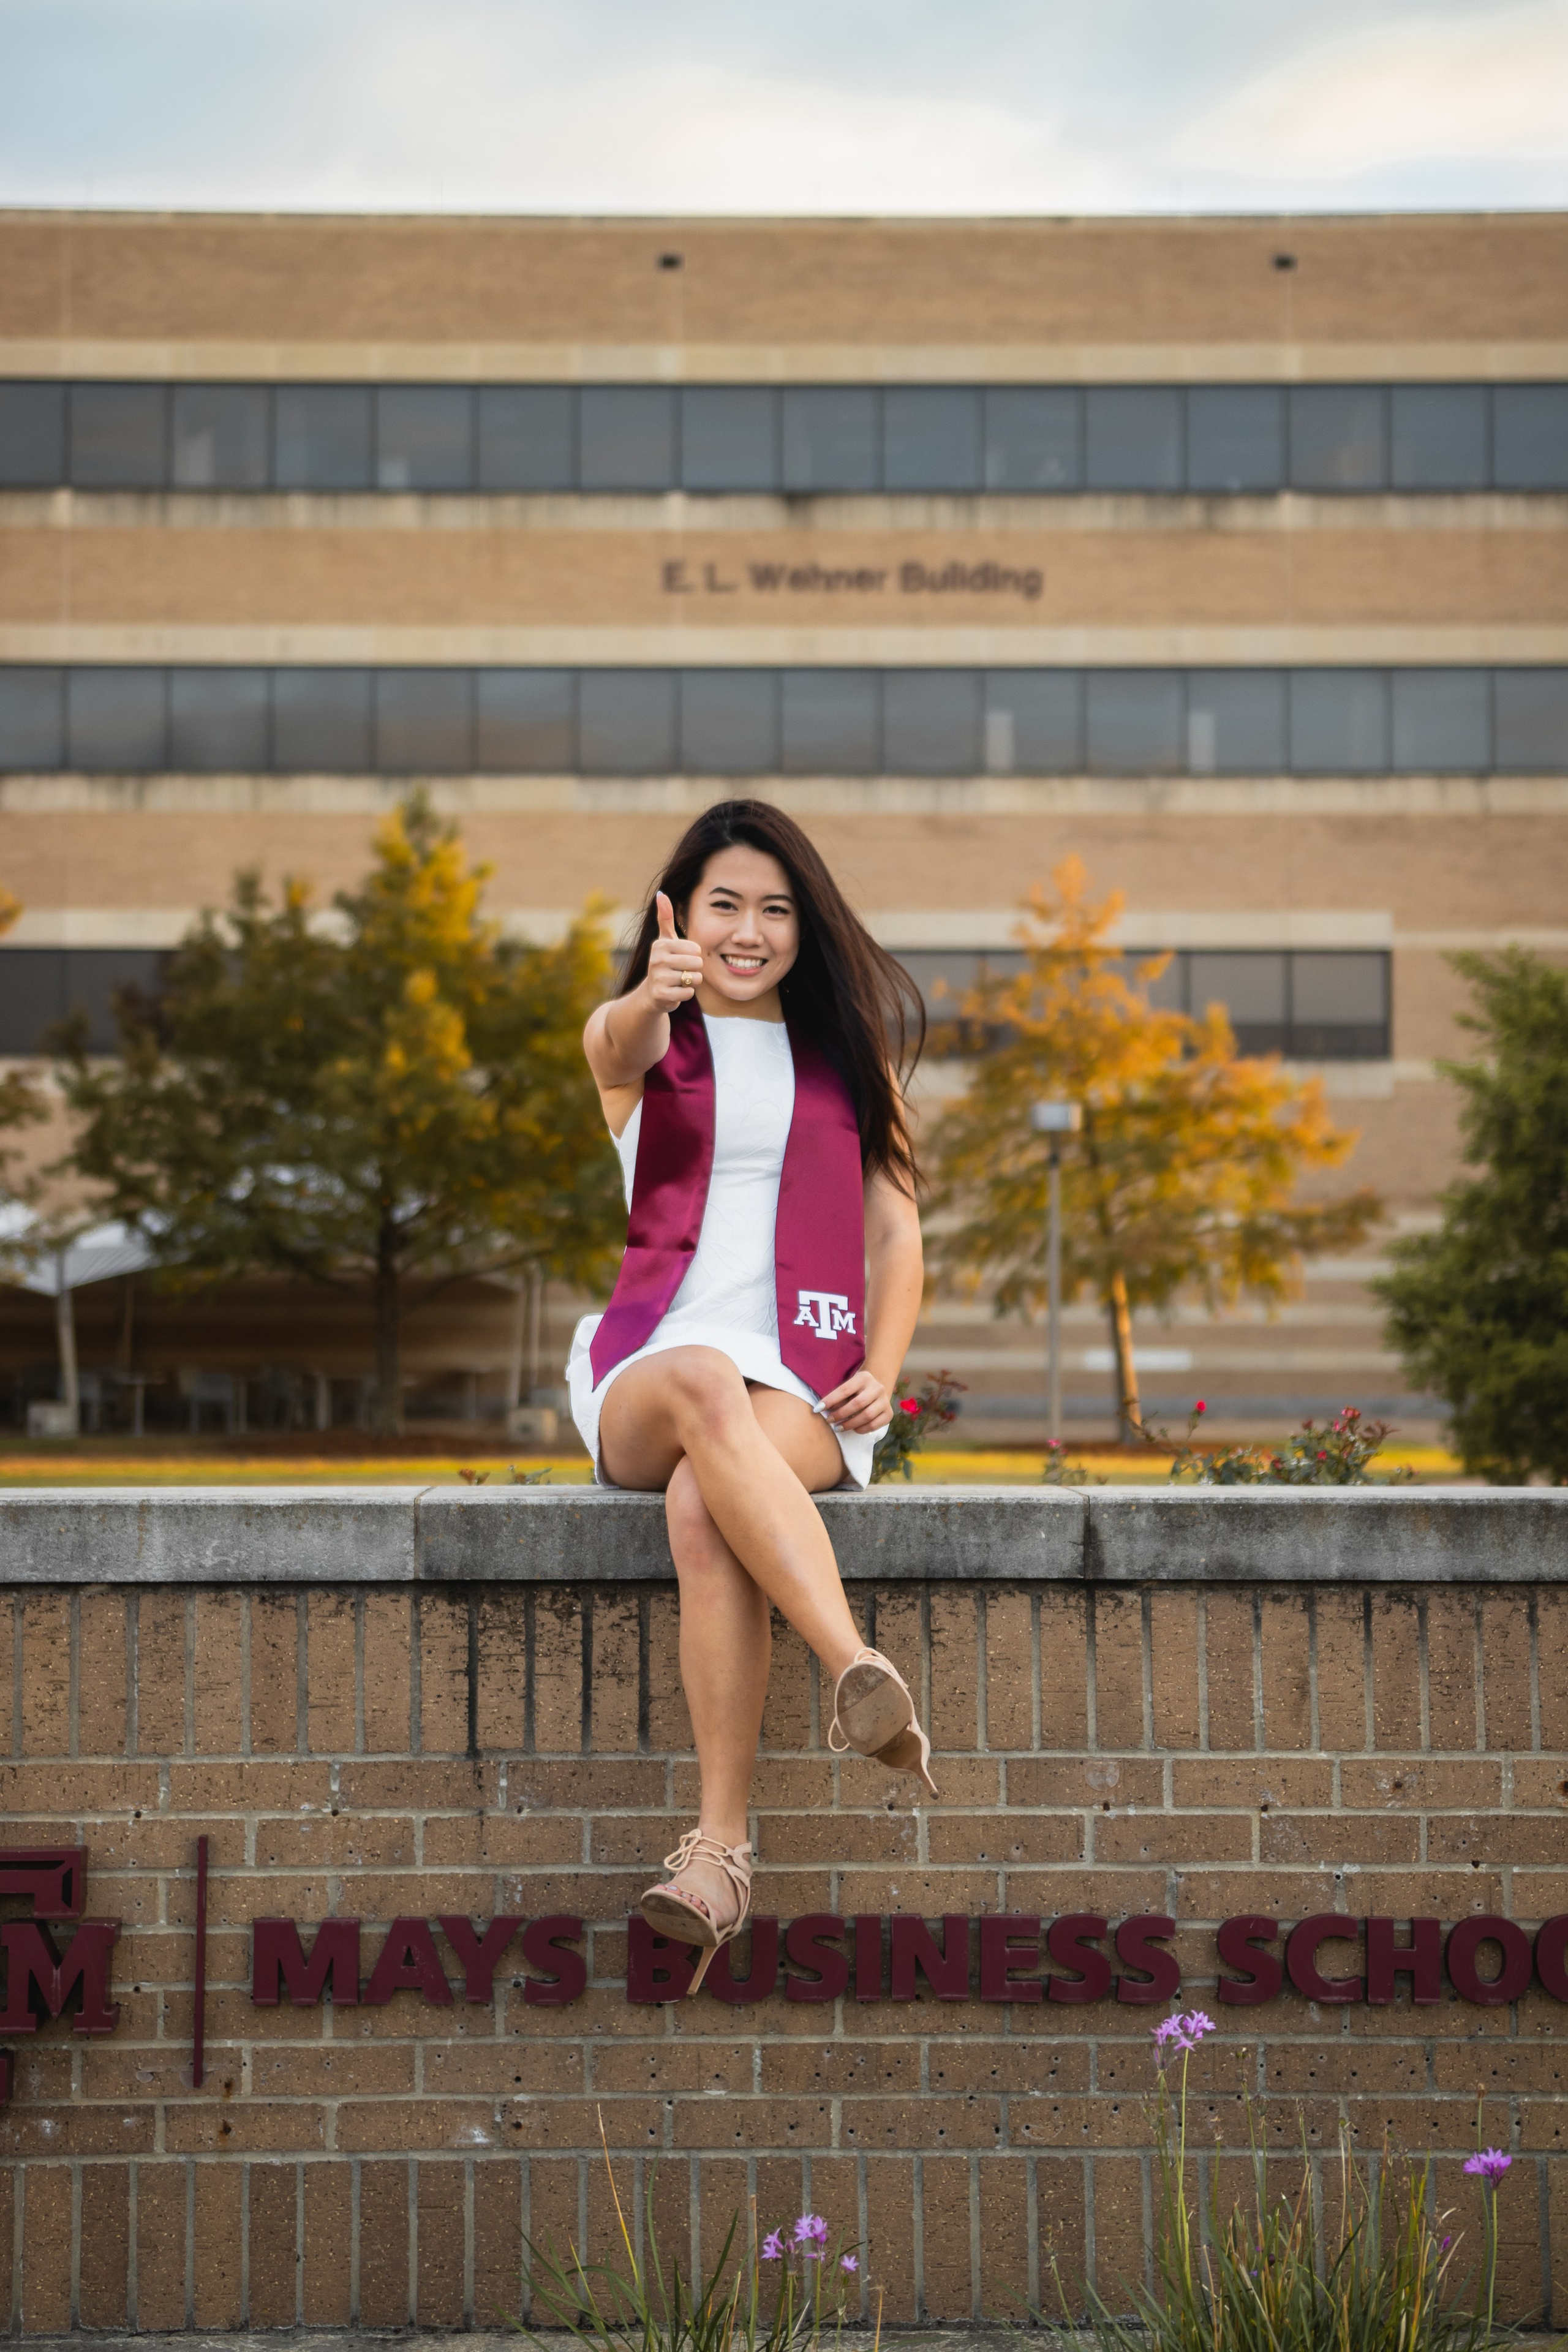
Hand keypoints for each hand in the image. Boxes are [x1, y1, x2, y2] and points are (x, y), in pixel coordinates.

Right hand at [645, 891, 703, 1011]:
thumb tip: (661, 893)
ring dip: (691, 982)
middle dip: (694, 969)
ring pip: (694, 978)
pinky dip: (686, 994)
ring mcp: (658, 978)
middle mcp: (657, 960)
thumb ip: (665, 917)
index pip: (695, 949)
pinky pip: (688, 993)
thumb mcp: (665, 939)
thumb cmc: (664, 962)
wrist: (652, 992)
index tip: (682, 958)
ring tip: (678, 981)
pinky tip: (675, 991)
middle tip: (681, 971)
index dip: (694, 956)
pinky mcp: (662, 995)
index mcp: (661, 945)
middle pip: (697, 963)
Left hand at [818, 1366, 893, 1434]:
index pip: (845, 1389)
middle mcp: (877, 1387)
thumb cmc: (855, 1390)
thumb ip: (837, 1397)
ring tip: (838, 1428)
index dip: (830, 1400)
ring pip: (867, 1415)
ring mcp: (885, 1400)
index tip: (818, 1409)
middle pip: (857, 1403)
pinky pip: (874, 1425)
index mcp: (864, 1377)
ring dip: (849, 1424)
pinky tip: (853, 1429)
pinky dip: (861, 1429)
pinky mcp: (889, 1413)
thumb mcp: (848, 1388)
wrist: (875, 1390)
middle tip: (829, 1420)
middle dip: (840, 1414)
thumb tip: (822, 1410)